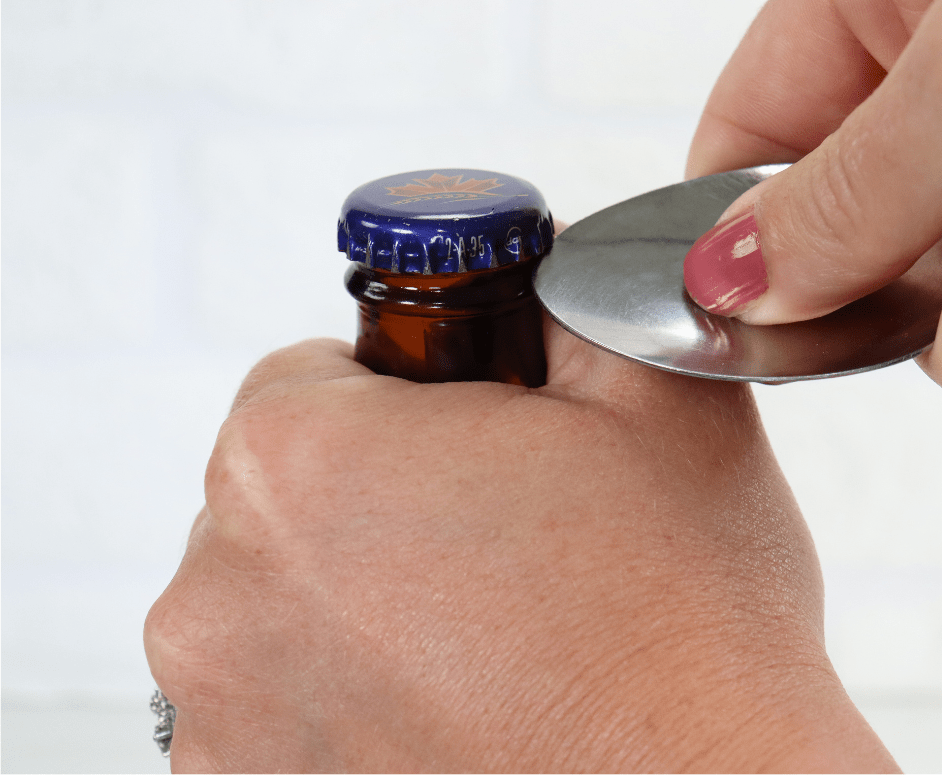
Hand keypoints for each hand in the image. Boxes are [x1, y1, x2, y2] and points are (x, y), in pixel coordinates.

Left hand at [144, 328, 895, 771]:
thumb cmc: (685, 621)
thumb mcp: (653, 387)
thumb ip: (562, 288)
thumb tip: (528, 261)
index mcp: (295, 456)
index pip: (309, 375)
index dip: (405, 398)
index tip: (471, 443)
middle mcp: (218, 590)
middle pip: (284, 495)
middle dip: (378, 500)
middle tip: (501, 542)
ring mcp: (220, 717)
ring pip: (279, 604)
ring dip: (357, 604)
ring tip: (490, 636)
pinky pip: (281, 706)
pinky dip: (347, 698)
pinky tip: (457, 707)